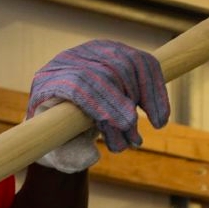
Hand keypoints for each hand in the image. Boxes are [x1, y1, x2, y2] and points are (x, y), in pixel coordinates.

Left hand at [28, 40, 169, 173]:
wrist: (60, 119)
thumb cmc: (57, 139)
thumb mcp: (56, 152)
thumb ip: (68, 156)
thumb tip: (91, 156)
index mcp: (48, 82)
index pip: (79, 83)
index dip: (105, 101)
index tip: (126, 124)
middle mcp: (71, 59)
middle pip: (107, 74)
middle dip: (127, 108)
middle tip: (134, 141)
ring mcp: (96, 51)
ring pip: (130, 65)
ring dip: (147, 99)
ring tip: (152, 128)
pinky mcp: (117, 51)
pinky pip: (144, 64)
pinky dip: (156, 88)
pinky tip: (160, 115)